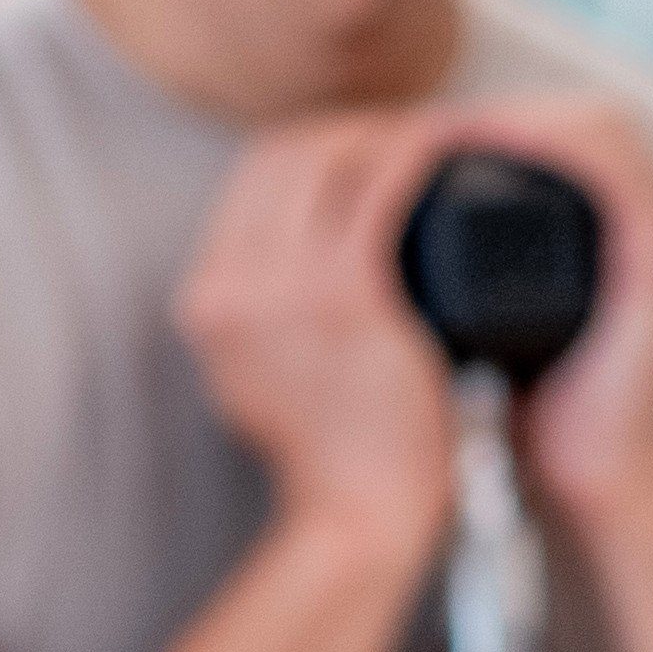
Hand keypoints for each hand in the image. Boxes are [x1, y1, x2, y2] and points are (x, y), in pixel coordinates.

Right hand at [169, 115, 478, 555]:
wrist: (356, 521)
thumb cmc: (334, 464)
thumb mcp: (264, 385)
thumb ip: (264, 327)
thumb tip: (293, 278)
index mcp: (204, 305)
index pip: (248, 184)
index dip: (308, 150)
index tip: (360, 152)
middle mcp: (226, 287)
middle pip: (279, 155)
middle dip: (344, 129)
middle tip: (403, 133)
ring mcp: (278, 288)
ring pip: (327, 157)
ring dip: (381, 131)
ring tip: (432, 135)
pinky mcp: (343, 296)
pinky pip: (379, 189)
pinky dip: (415, 156)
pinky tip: (448, 146)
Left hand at [428, 97, 652, 546]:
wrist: (587, 483)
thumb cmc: (522, 411)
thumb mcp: (470, 326)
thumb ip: (435, 279)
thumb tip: (343, 239)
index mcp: (599, 225)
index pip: (546, 129)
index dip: (474, 119)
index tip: (396, 134)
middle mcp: (638, 216)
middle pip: (570, 116)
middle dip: (490, 110)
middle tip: (411, 124)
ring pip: (595, 127)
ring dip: (516, 116)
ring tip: (439, 130)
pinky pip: (616, 173)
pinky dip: (554, 146)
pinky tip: (494, 143)